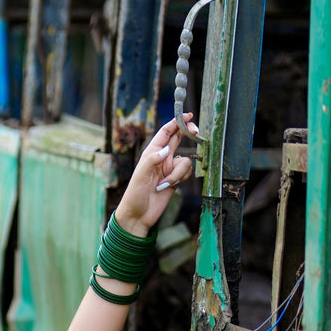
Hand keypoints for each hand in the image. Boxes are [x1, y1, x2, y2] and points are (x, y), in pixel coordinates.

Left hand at [115, 115, 197, 235]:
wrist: (139, 215)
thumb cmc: (135, 195)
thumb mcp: (141, 175)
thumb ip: (153, 160)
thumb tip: (166, 150)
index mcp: (151, 153)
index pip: (165, 132)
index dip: (176, 122)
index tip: (188, 115)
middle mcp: (161, 158)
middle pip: (178, 139)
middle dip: (188, 133)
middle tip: (196, 132)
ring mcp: (169, 168)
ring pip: (185, 161)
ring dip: (178, 173)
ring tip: (164, 185)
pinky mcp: (176, 179)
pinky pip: (186, 173)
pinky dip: (180, 179)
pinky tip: (168, 187)